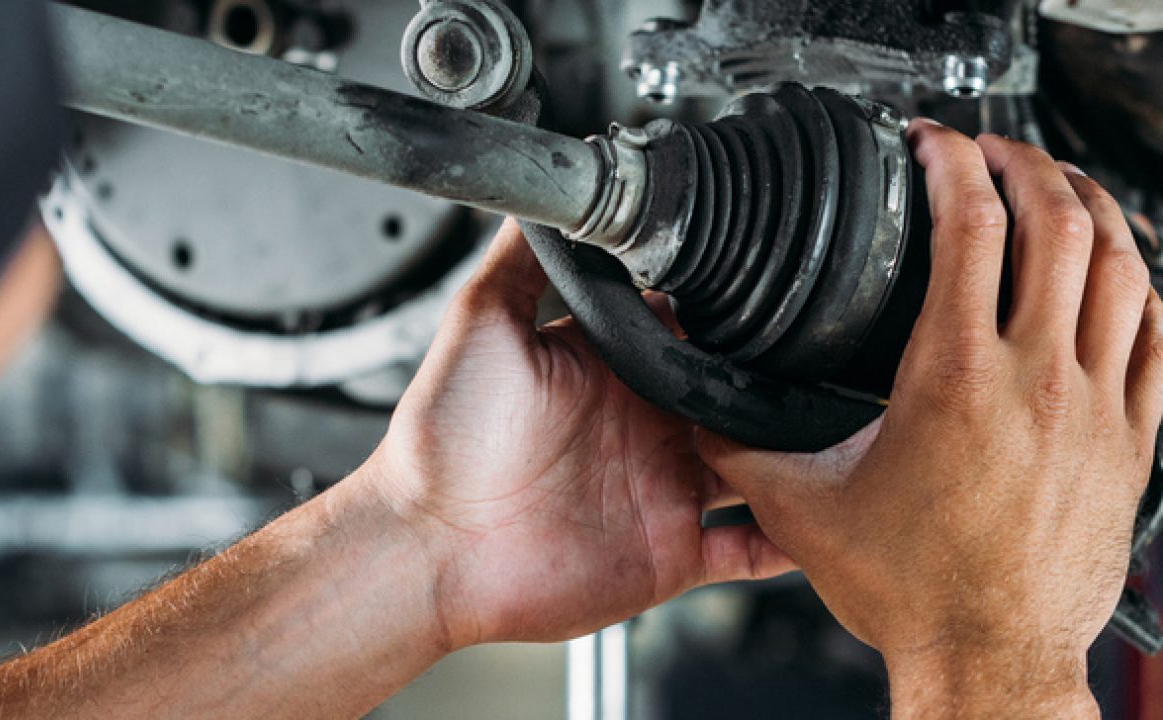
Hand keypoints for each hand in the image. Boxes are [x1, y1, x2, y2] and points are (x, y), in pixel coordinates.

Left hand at [367, 219, 793, 649]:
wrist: (430, 546)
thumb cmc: (445, 440)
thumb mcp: (481, 322)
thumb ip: (522, 258)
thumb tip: (546, 193)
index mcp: (611, 369)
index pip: (693, 330)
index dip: (734, 313)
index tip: (777, 292)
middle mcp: (644, 426)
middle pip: (738, 398)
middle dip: (782, 384)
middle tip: (831, 367)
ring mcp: (662, 489)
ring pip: (760, 469)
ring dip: (799, 457)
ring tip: (848, 437)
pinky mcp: (670, 552)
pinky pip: (747, 549)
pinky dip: (787, 540)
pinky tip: (821, 522)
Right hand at [699, 123, 1162, 716]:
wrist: (989, 656)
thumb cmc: (911, 588)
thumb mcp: (802, 508)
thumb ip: (738, 449)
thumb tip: (693, 414)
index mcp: (953, 378)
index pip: (969, 227)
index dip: (950, 163)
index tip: (931, 146)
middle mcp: (1037, 379)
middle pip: (1057, 224)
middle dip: (1025, 164)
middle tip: (993, 150)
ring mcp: (1097, 406)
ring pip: (1122, 266)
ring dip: (1092, 207)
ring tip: (1060, 185)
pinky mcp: (1132, 440)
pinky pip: (1160, 334)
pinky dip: (1143, 282)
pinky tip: (1123, 268)